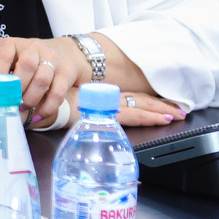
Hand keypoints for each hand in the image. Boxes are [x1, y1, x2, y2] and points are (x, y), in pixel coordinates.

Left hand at [0, 35, 80, 126]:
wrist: (66, 52)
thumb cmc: (30, 59)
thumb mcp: (10, 59)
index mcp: (14, 45)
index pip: (4, 53)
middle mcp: (33, 48)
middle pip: (26, 65)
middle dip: (18, 88)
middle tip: (12, 103)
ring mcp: (52, 58)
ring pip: (42, 78)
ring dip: (31, 98)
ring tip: (25, 108)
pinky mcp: (66, 71)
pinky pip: (57, 91)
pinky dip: (47, 106)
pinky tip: (39, 113)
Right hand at [49, 84, 180, 128]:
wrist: (40, 105)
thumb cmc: (50, 107)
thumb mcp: (69, 109)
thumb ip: (79, 113)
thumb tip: (83, 118)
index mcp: (100, 99)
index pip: (130, 99)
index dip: (147, 102)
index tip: (163, 105)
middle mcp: (107, 101)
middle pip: (139, 101)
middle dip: (160, 106)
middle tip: (179, 110)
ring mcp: (107, 109)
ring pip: (140, 107)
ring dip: (160, 112)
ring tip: (176, 115)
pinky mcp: (105, 116)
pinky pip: (133, 116)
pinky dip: (149, 117)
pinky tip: (161, 120)